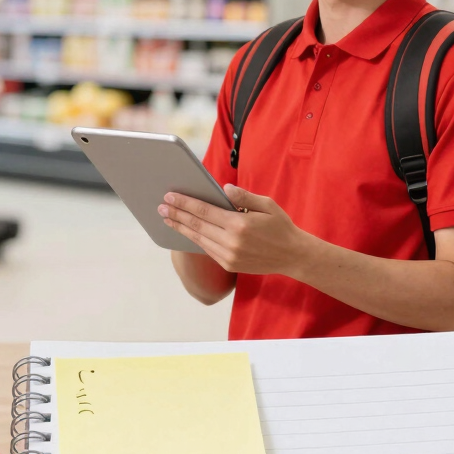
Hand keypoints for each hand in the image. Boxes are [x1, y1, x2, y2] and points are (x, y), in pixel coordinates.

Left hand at [158, 185, 311, 275]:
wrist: (293, 256)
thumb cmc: (280, 226)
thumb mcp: (267, 205)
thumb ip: (243, 196)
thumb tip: (224, 188)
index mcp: (239, 224)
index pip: (204, 210)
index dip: (184, 203)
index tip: (169, 196)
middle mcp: (231, 242)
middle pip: (196, 225)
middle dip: (176, 215)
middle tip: (160, 207)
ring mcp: (229, 256)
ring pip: (198, 239)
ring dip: (181, 228)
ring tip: (167, 219)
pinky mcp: (229, 265)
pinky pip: (207, 249)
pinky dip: (194, 239)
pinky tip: (186, 231)